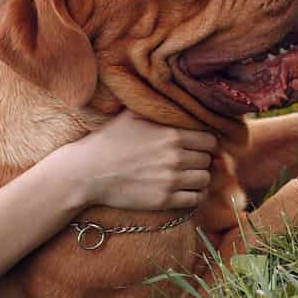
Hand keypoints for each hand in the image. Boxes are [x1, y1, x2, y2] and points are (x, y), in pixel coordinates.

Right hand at [60, 110, 217, 209]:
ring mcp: (170, 180)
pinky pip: (195, 199)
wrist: (88, 171)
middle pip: (208, 159)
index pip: (210, 139)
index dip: (206, 142)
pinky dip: (195, 195)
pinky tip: (186, 190)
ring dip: (200, 177)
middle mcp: (175, 156)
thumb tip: (175, 97)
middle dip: (202, 159)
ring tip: (189, 174)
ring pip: (205, 179)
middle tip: (192, 159)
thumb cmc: (109, 140)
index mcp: (172, 133)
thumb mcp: (133, 115)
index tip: (199, 145)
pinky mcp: (164, 200)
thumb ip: (158, 108)